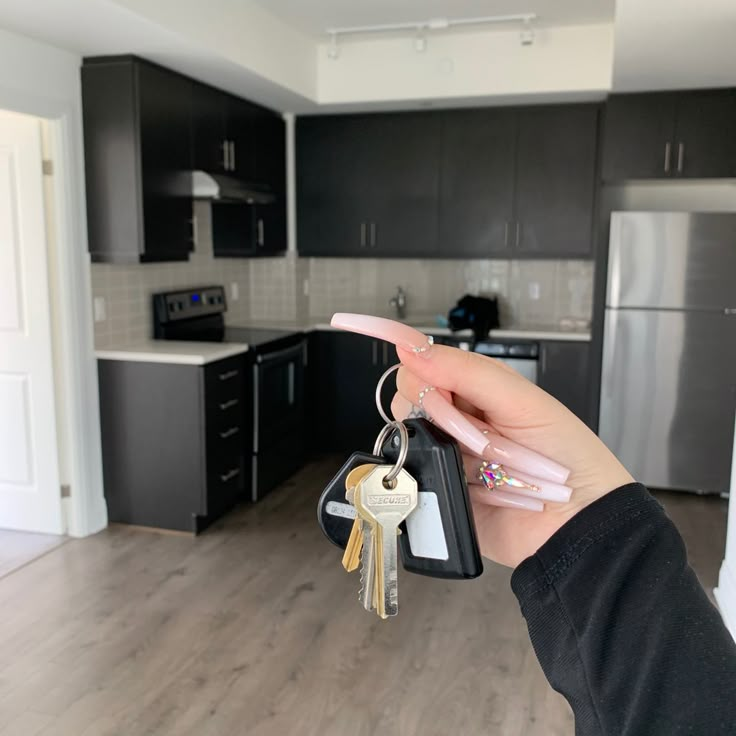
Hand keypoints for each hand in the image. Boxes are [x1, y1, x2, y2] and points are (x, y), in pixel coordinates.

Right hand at [332, 314, 633, 567]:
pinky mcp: (436, 491)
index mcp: (479, 391)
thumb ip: (469, 373)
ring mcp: (445, 455)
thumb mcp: (524, 402)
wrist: (578, 527)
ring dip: (434, 443)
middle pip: (410, 395)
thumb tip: (414, 349)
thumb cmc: (568, 457)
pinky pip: (406, 474)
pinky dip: (417, 473)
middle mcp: (458, 420)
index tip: (369, 335)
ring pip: (405, 433)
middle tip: (473, 432)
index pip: (428, 362)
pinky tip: (449, 480)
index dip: (408, 354)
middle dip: (434, 407)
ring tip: (477, 465)